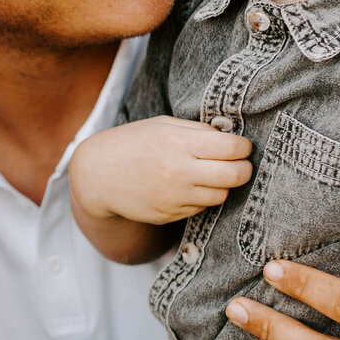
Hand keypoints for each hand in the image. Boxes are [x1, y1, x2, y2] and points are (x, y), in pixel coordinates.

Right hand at [70, 116, 252, 224]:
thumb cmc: (130, 143)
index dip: (244, 147)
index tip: (241, 146)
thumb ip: (197, 130)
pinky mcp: (169, 215)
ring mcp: (174, 197)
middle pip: (236, 175)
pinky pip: (201, 208)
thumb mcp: (162, 125)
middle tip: (239, 163)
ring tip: (209, 174)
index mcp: (178, 143)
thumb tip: (232, 138)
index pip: (233, 148)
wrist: (95, 175)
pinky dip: (201, 197)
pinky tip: (187, 186)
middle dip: (244, 168)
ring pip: (222, 195)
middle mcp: (179, 172)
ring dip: (222, 185)